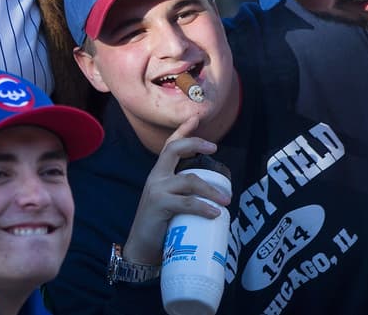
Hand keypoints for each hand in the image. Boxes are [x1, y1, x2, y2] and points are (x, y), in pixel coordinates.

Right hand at [121, 118, 229, 264]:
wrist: (141, 249)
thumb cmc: (159, 227)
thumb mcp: (170, 204)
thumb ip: (184, 195)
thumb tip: (214, 197)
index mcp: (158, 175)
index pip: (169, 147)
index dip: (182, 131)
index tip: (195, 118)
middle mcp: (156, 177)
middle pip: (174, 150)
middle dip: (195, 144)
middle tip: (215, 148)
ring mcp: (157, 190)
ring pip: (189, 180)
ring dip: (211, 189)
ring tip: (226, 200)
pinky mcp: (159, 205)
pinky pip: (186, 202)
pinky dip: (204, 207)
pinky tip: (215, 213)